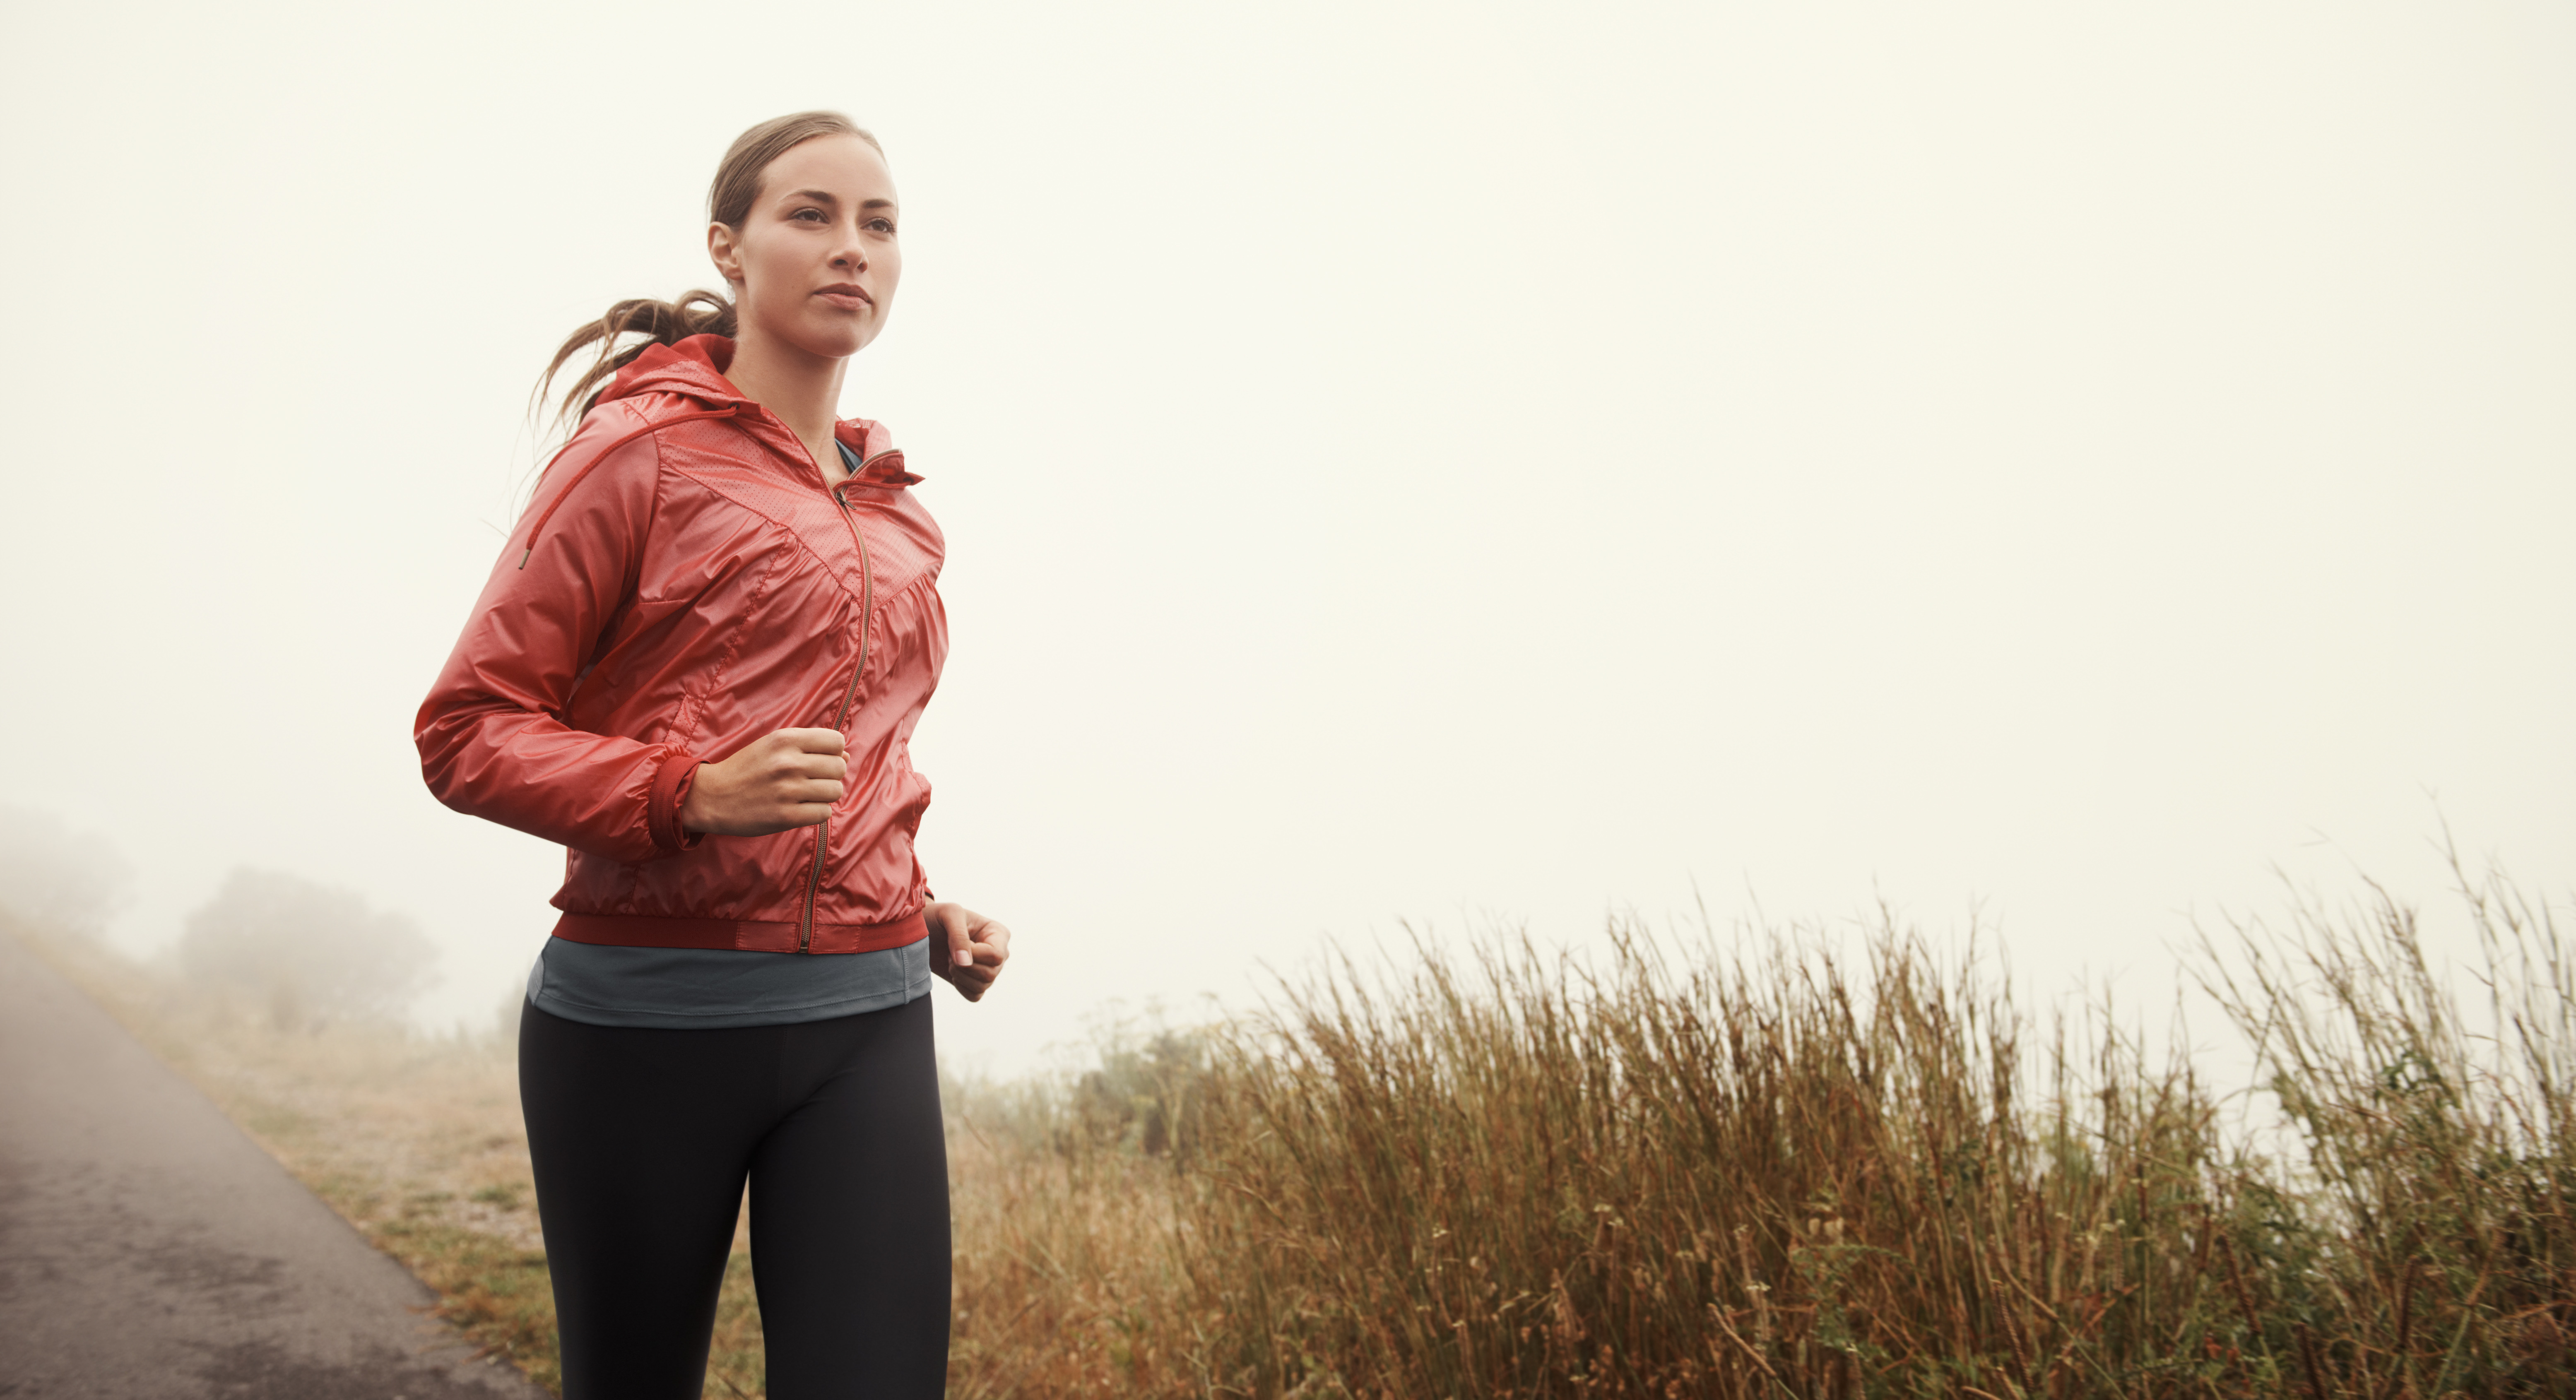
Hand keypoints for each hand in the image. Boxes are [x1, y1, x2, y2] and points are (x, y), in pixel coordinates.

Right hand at [678, 728, 847, 836]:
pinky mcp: (786, 816)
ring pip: (835, 791)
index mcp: (785, 740)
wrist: (712, 796)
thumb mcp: (772, 745)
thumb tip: (846, 754)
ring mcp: (788, 790)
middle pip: (839, 767)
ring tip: (807, 794)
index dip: (834, 752)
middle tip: (812, 780)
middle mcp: (789, 762)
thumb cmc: (747, 768)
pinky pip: (824, 813)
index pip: (836, 741)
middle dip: (831, 775)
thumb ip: (808, 745)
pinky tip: (802, 808)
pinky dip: (818, 812)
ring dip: (825, 795)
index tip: (820, 760)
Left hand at [926, 901, 1011, 1001]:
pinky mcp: (976, 983)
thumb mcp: (949, 914)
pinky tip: (952, 973)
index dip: (974, 955)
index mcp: (998, 934)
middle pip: (990, 973)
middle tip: (949, 954)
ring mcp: (989, 969)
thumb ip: (959, 936)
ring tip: (950, 961)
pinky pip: (975, 996)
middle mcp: (998, 953)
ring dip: (960, 976)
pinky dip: (961, 987)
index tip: (955, 945)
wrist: (922, 932)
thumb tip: (966, 963)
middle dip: (964, 967)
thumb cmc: (938, 917)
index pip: (996, 955)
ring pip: (983, 986)